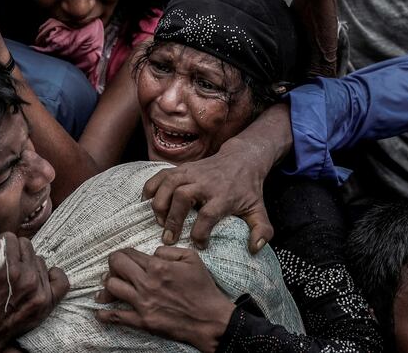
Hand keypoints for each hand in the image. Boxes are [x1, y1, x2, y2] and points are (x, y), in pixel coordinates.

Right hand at [0, 232, 69, 352]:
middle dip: (14, 251)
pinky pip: (60, 279)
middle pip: (26, 246)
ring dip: (29, 264)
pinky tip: (40, 277)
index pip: (10, 238)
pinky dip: (52, 275)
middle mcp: (27, 280)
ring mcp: (40, 292)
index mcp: (6, 272)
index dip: (0, 243)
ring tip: (18, 275)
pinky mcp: (47, 304)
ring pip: (40, 260)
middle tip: (6, 263)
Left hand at [95, 247, 234, 352]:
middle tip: (116, 266)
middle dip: (113, 263)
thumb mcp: (191, 258)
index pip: (129, 254)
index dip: (124, 252)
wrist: (210, 320)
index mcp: (158, 266)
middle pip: (116, 266)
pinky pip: (118, 316)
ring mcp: (143, 303)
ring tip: (110, 284)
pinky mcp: (143, 321)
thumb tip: (153, 253)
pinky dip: (106, 314)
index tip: (125, 256)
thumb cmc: (203, 288)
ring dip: (109, 284)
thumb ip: (169, 250)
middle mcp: (146, 283)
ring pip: (112, 287)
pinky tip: (100, 310)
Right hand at [143, 104, 293, 253]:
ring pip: (168, 184)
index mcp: (224, 195)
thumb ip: (261, 230)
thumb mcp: (258, 209)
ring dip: (159, 204)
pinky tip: (146, 203)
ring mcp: (191, 173)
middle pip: (182, 197)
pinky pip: (160, 176)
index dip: (200, 233)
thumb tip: (255, 249)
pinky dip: (150, 188)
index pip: (208, 215)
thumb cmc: (247, 189)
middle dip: (172, 219)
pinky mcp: (181, 168)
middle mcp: (205, 183)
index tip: (199, 244)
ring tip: (158, 221)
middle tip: (168, 238)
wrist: (241, 158)